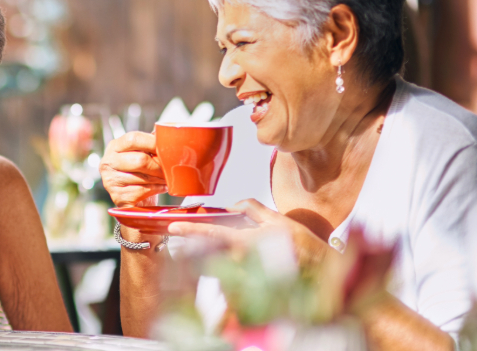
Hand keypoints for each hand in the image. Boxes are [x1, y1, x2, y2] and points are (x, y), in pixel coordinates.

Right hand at [99, 132, 166, 206]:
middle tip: (168, 169)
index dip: (152, 143)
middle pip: (140, 160)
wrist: (137, 199)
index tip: (166, 148)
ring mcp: (110, 181)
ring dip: (160, 179)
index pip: (133, 139)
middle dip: (159, 166)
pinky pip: (143, 191)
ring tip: (165, 178)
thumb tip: (167, 135)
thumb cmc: (142, 172)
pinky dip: (156, 190)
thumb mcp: (143, 153)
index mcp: (114, 147)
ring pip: (143, 177)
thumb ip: (151, 144)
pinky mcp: (118, 197)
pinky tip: (159, 188)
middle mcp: (108, 162)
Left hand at [168, 199, 333, 266]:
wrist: (323, 274)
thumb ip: (253, 210)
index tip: (172, 227)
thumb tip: (233, 204)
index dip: (190, 230)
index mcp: (246, 241)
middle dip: (204, 249)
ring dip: (222, 262)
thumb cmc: (304, 246)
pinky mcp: (249, 290)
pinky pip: (232, 281)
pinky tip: (253, 270)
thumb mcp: (279, 220)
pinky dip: (234, 274)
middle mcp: (242, 261)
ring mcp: (244, 277)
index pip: (211, 234)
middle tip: (208, 245)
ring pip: (220, 268)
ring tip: (246, 259)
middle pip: (210, 254)